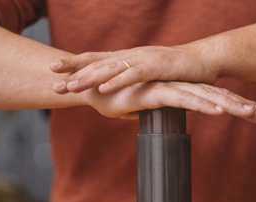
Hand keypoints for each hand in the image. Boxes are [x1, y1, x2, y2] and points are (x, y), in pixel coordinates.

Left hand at [50, 44, 218, 94]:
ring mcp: (143, 59)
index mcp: (126, 58)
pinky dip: (118, 81)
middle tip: (53, 82)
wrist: (203, 61)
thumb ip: (129, 83)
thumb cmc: (174, 72)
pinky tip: (103, 89)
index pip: (95, 59)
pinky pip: (134, 75)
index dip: (74, 64)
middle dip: (74, 72)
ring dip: (90, 78)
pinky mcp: (157, 66)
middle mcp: (130, 55)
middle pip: (97, 63)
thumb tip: (112, 92)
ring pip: (111, 68)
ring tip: (71, 87)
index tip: (53, 71)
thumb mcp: (146, 76)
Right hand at [75, 81, 255, 122]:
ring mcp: (167, 88)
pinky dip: (201, 105)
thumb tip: (171, 117)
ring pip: (204, 97)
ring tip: (251, 114)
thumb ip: (163, 110)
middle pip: (216, 96)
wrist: (92, 89)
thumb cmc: (119, 99)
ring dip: (229, 106)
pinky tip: (218, 111)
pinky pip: (182, 100)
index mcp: (179, 91)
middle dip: (241, 105)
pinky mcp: (154, 93)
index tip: (254, 115)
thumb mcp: (148, 109)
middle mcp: (177, 87)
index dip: (234, 105)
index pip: (212, 98)